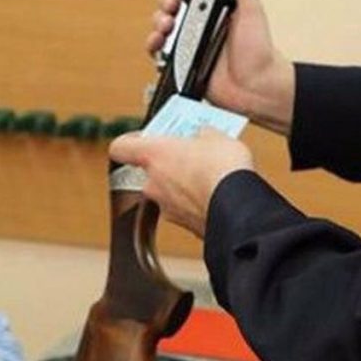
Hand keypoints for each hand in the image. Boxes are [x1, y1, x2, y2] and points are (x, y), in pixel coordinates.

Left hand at [110, 129, 253, 237]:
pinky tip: (216, 194)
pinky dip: (196, 202)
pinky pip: (185, 208)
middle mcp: (153, 184)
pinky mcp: (185, 225)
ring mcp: (167, 208)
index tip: (144, 137)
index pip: (121, 147)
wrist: (239, 209)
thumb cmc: (223, 170)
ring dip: (183, 184)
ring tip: (209, 175)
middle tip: (191, 154)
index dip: (130, 141)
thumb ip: (202, 135)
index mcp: (153, 155)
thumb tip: (203, 135)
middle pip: (150, 171)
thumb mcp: (217, 137)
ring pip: (168, 192)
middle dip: (170, 163)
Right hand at [147, 0, 295, 135]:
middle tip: (173, 4)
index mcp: (218, 7)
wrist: (256, 89)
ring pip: (164, 24)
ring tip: (166, 25)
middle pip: (174, 2)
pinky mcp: (183, 62)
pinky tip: (157, 43)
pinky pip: (160, 50)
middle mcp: (203, 22)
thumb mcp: (251, 10)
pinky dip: (154, 45)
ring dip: (158, 20)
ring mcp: (191, 42)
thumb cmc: (260, 52)